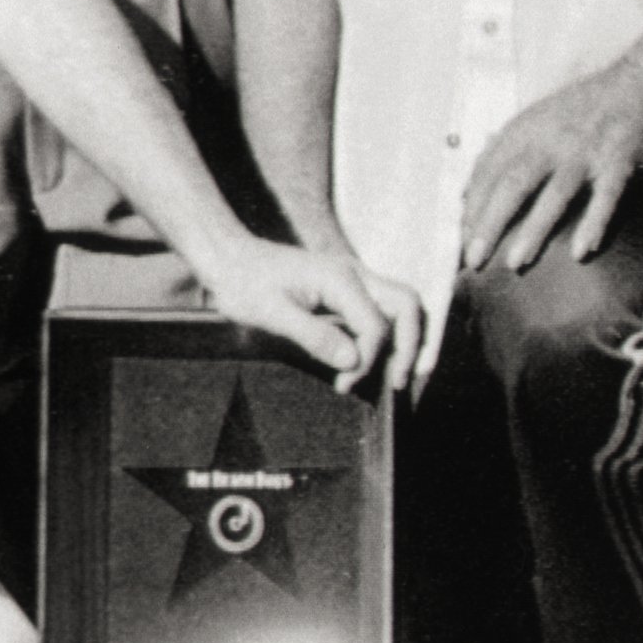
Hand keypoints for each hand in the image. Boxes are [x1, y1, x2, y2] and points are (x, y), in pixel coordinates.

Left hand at [198, 234, 424, 393]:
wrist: (230, 257)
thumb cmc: (244, 283)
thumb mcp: (271, 314)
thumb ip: (314, 336)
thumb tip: (353, 361)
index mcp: (339, 279)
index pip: (376, 325)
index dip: (368, 360)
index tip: (344, 386)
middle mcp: (355, 274)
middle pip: (408, 305)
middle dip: (413, 345)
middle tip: (399, 383)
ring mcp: (354, 279)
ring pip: (402, 305)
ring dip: (407, 339)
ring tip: (399, 375)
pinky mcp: (347, 289)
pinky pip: (384, 309)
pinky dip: (391, 334)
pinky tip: (378, 360)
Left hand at [460, 59, 642, 272]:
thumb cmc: (584, 109)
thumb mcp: (537, 119)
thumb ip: (505, 151)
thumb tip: (467, 194)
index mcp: (528, 129)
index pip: (489, 171)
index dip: (473, 206)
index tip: (460, 239)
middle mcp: (553, 139)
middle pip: (514, 184)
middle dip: (490, 223)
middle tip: (474, 259)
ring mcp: (587, 151)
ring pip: (555, 194)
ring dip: (534, 230)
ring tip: (515, 263)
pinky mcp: (620, 163)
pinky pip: (605, 198)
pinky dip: (593, 224)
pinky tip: (581, 251)